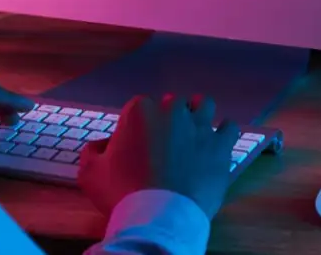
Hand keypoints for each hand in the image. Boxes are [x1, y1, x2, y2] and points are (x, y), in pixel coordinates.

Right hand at [78, 93, 240, 220]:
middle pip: (173, 104)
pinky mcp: (220, 145)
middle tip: (165, 143)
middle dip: (168, 119)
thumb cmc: (122, 192)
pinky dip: (223, 132)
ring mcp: (200, 126)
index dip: (139, 125)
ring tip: (194, 133)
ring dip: (198, 114)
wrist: (160, 216)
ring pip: (203, 106)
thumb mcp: (91, 173)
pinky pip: (229, 127)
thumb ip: (93, 152)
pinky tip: (216, 144)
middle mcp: (172, 111)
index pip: (140, 107)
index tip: (138, 144)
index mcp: (140, 112)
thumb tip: (102, 145)